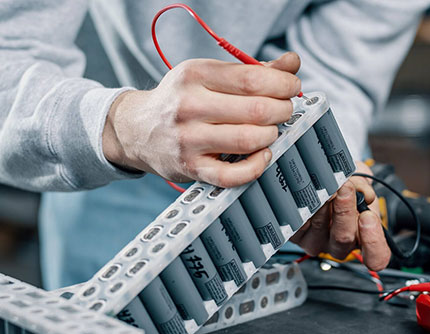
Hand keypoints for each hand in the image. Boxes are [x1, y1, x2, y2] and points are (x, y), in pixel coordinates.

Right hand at [102, 53, 301, 186]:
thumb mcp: (209, 74)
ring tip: (271, 131)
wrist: (137, 129)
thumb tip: (292, 63)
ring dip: (271, 136)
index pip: (252, 78)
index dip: (283, 84)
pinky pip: (233, 175)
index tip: (292, 88)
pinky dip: (256, 166)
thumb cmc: (182, 99)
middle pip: (256, 110)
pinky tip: (262, 155)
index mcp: (196, 74)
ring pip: (249, 140)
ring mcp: (189, 140)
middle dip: (282, 110)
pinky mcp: (191, 168)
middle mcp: (189, 105)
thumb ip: (252, 70)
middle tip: (284, 111)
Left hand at [290, 162, 390, 270]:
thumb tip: (364, 194)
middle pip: (343, 239)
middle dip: (344, 210)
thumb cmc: (349, 189)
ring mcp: (318, 243)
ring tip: (325, 185)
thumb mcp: (362, 185)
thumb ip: (365, 189)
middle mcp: (341, 246)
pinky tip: (309, 195)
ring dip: (323, 203)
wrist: (328, 184)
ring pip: (320, 227)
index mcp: (364, 240)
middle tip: (345, 189)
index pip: (376, 257)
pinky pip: (299, 224)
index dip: (373, 240)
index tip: (368, 216)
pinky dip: (304, 206)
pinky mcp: (297, 236)